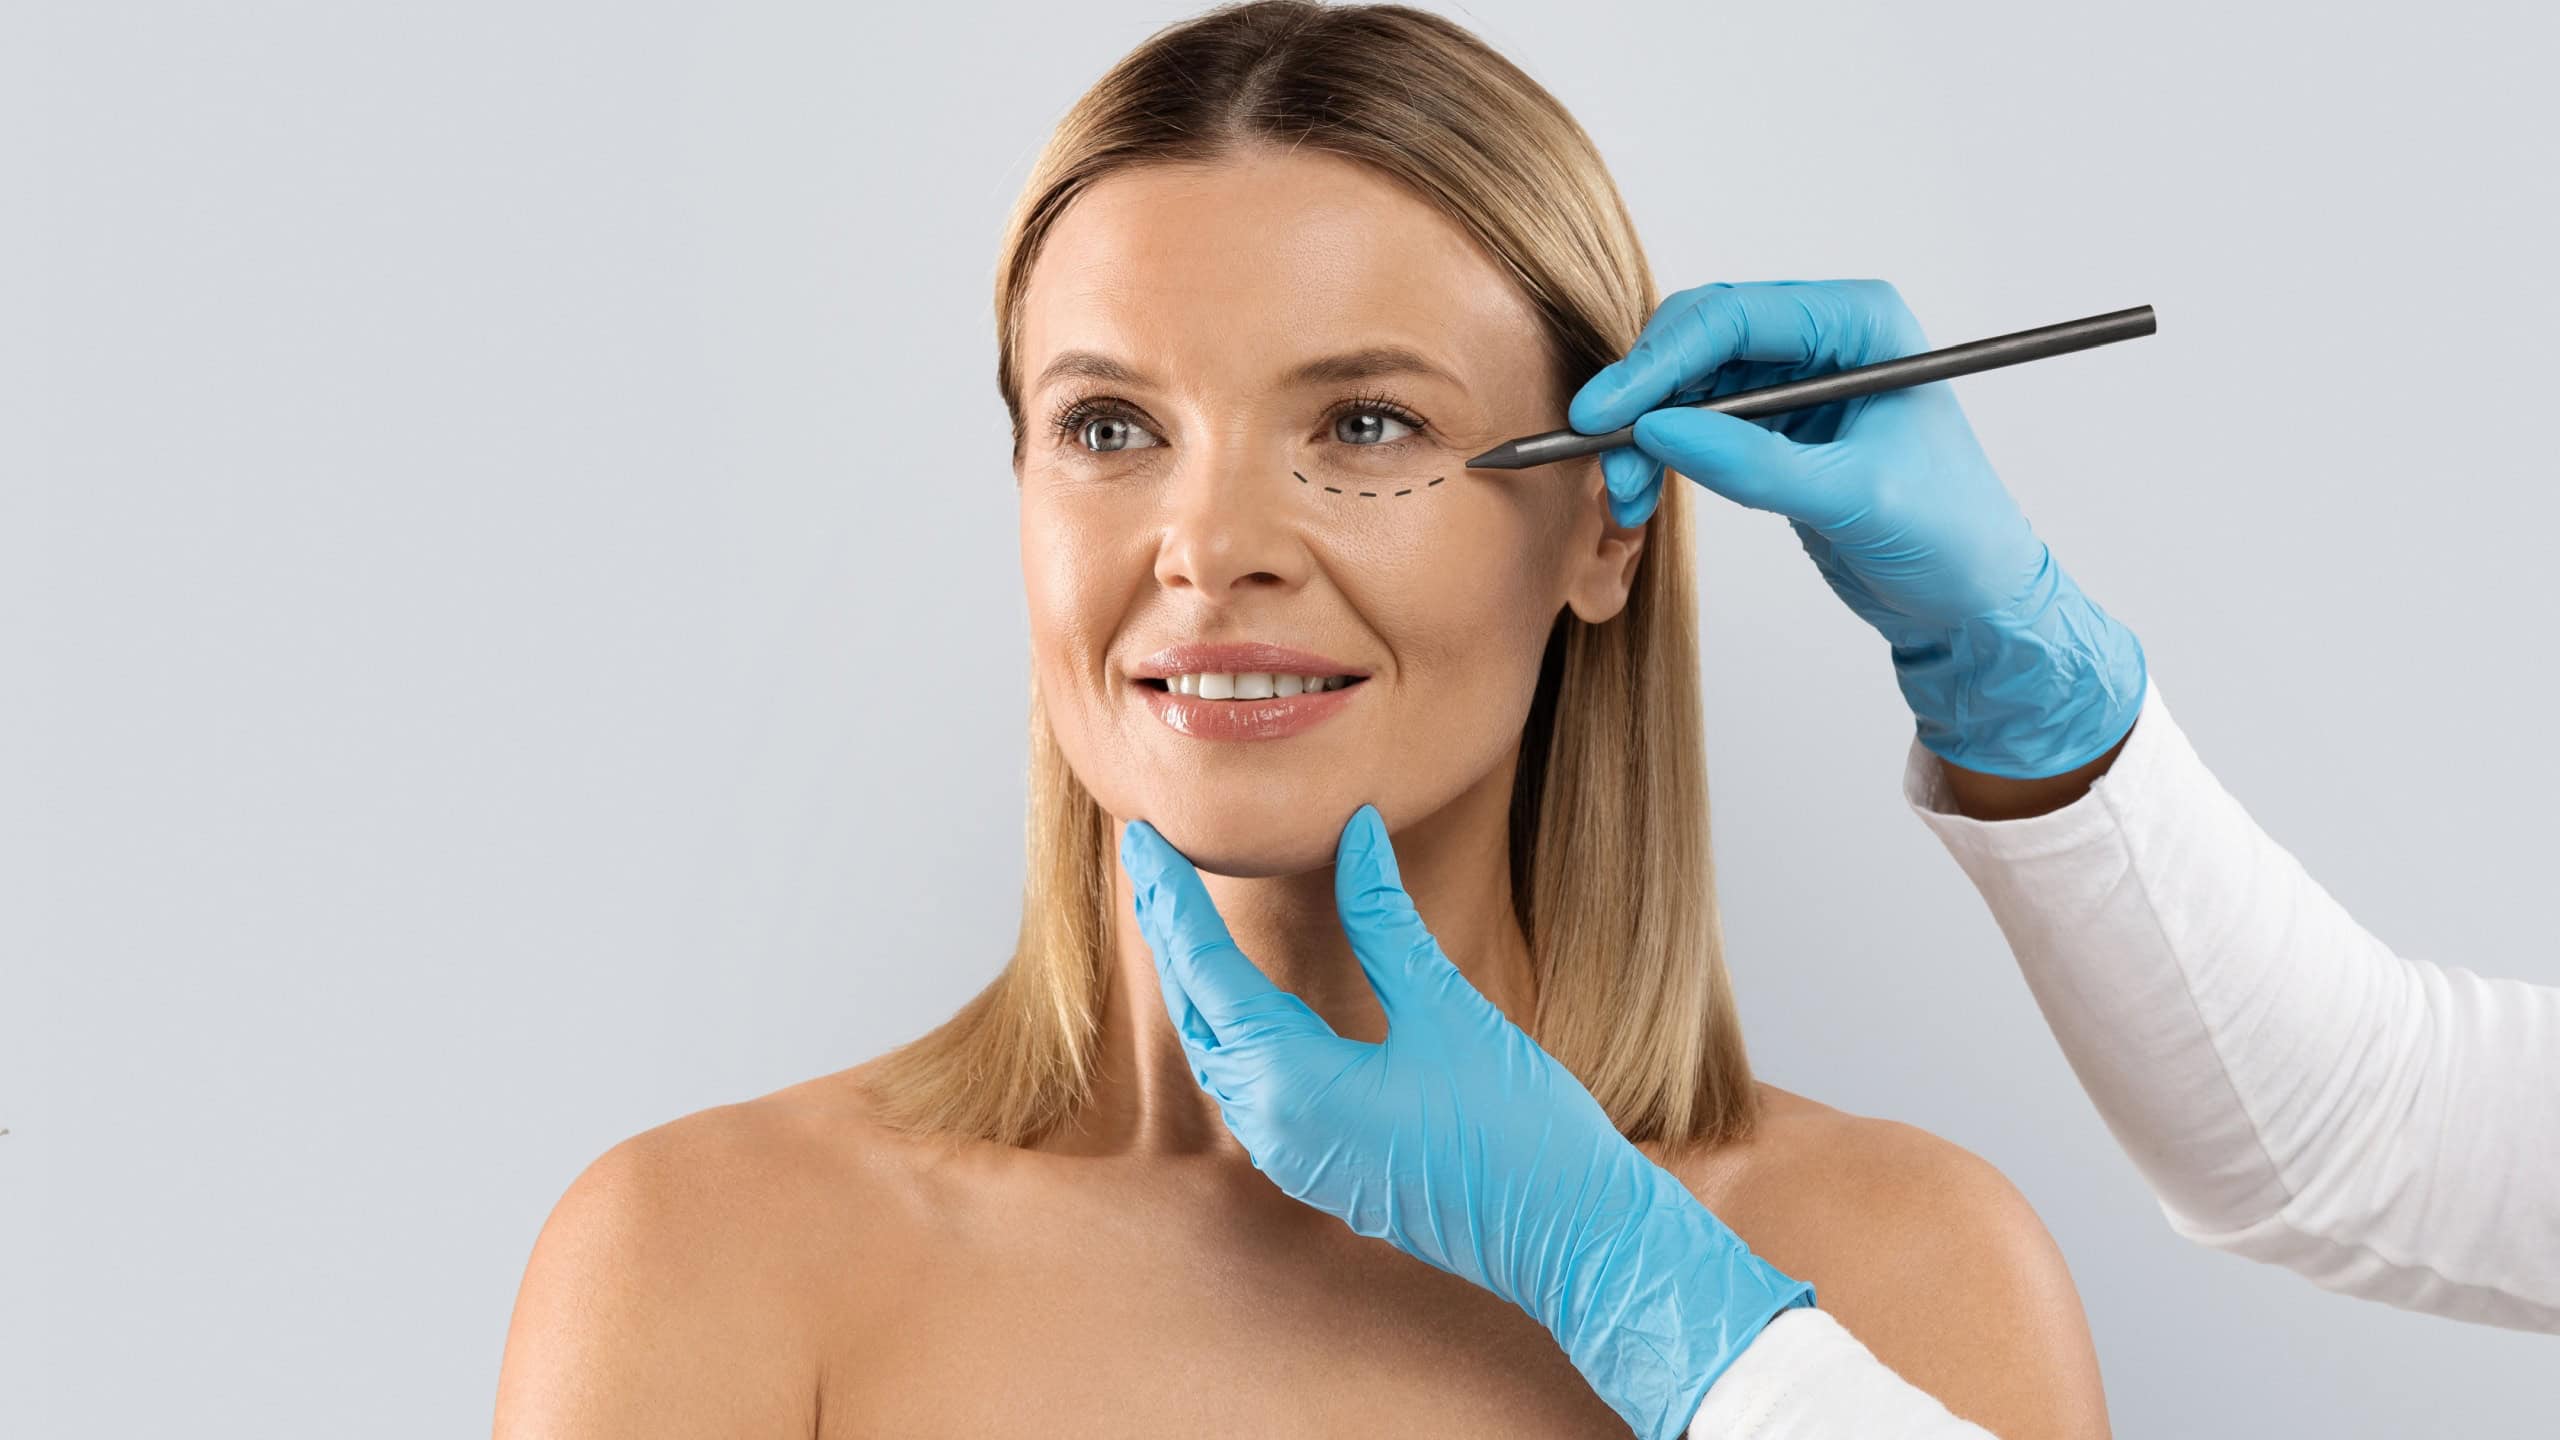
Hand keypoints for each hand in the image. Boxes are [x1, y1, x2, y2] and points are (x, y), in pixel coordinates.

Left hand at [1118, 805, 1811, 1438]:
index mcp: (1292, 1084)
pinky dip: (1233, 1028)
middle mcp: (1274, 1127)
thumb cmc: (1520, 1129)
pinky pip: (1250, 1088)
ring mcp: (1293, 1157)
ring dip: (1197, 984)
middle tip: (1147, 859)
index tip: (1142, 839)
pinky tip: (1242, 998)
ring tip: (1179, 916)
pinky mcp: (1320, 1169)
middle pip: (1199, 1013)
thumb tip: (1357, 830)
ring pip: (1220, 1055)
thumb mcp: (1448, 1008)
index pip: (1207, 972)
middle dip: (1171, 934)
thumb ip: (1386, 920)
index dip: (1173, 899)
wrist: (1569, 1241)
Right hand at [1571, 278, 2145, 778]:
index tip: (1603, 412)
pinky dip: (1661, 455)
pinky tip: (1643, 494)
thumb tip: (1658, 432)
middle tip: (1605, 459)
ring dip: (1644, 434)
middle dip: (1643, 399)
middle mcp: (1823, 339)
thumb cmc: (1950, 537)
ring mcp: (1795, 382)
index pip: (1735, 317)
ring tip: (1626, 496)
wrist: (1972, 600)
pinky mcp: (1774, 428)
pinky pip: (1695, 422)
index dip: (1659, 361)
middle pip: (1699, 340)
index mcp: (1859, 324)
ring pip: (1686, 384)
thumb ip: (1753, 462)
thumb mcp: (1852, 498)